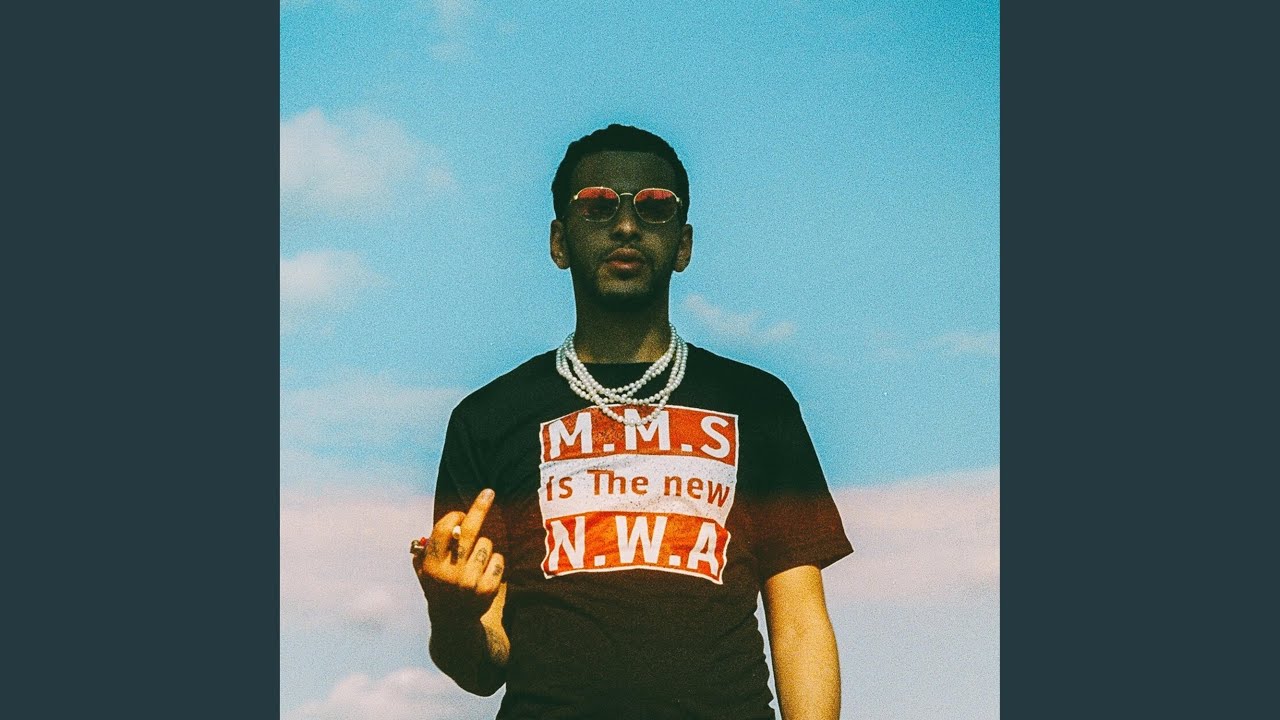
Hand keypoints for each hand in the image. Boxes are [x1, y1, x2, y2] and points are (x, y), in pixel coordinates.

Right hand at [411, 489, 504, 620]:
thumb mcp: (424, 570)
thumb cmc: (439, 586)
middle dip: (480, 507)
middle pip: (469, 531)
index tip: (461, 513)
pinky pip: (498, 559)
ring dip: (484, 547)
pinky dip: (495, 561)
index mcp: (432, 564)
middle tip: (489, 492)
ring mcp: (469, 582)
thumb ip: (426, 549)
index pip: (444, 529)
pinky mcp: (487, 589)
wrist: (453, 621)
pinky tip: (485, 572)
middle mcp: (450, 572)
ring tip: (475, 561)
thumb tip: (442, 526)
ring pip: (486, 544)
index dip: (455, 516)